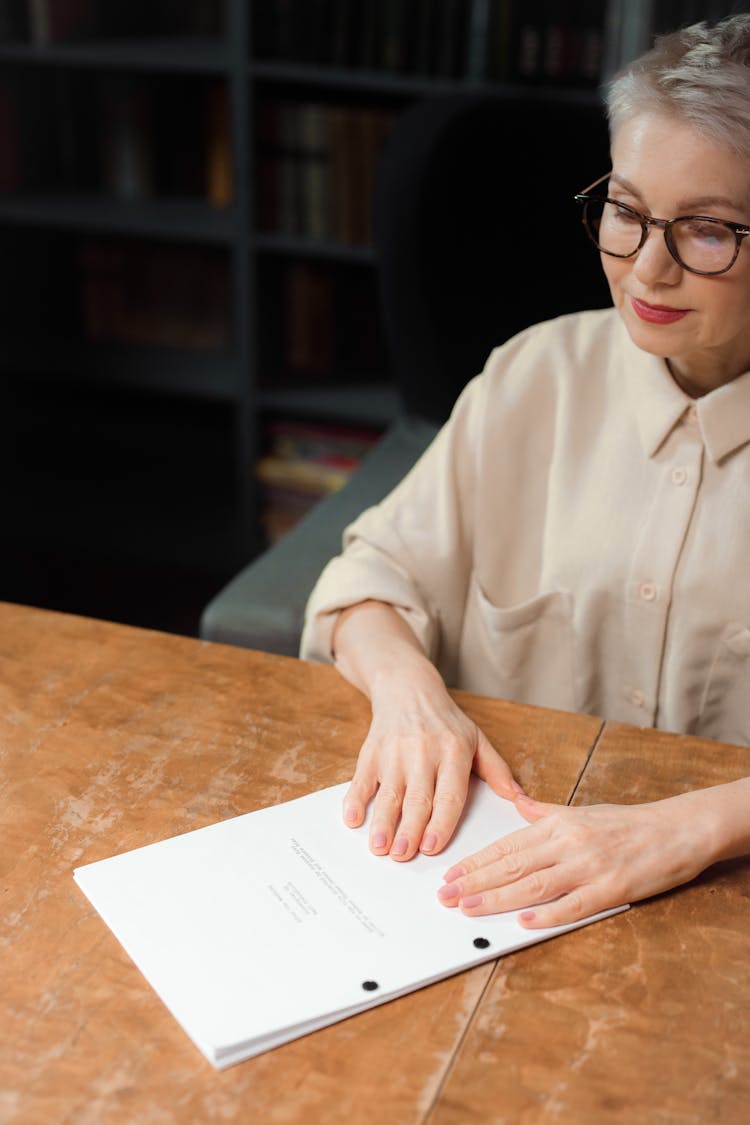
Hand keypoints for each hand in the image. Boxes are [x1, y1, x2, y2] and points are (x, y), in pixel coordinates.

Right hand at [343, 666, 523, 862]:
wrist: (408, 687)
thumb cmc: (445, 720)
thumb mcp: (477, 738)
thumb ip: (496, 770)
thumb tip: (518, 799)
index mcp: (453, 751)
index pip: (449, 794)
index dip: (440, 822)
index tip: (432, 847)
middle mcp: (423, 752)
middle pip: (417, 798)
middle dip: (409, 829)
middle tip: (404, 856)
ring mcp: (394, 752)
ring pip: (389, 793)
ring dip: (382, 821)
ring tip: (380, 847)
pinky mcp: (371, 751)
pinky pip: (362, 779)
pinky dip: (355, 799)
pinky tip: (353, 819)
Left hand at [437, 791, 717, 926]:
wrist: (677, 829)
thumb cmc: (629, 824)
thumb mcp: (583, 811)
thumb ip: (546, 813)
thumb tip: (518, 804)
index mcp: (558, 824)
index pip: (507, 845)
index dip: (476, 861)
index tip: (450, 874)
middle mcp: (568, 843)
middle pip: (512, 866)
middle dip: (475, 881)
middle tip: (445, 896)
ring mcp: (589, 866)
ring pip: (534, 884)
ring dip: (498, 898)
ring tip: (469, 908)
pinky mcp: (611, 888)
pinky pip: (573, 904)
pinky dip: (547, 913)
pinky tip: (523, 921)